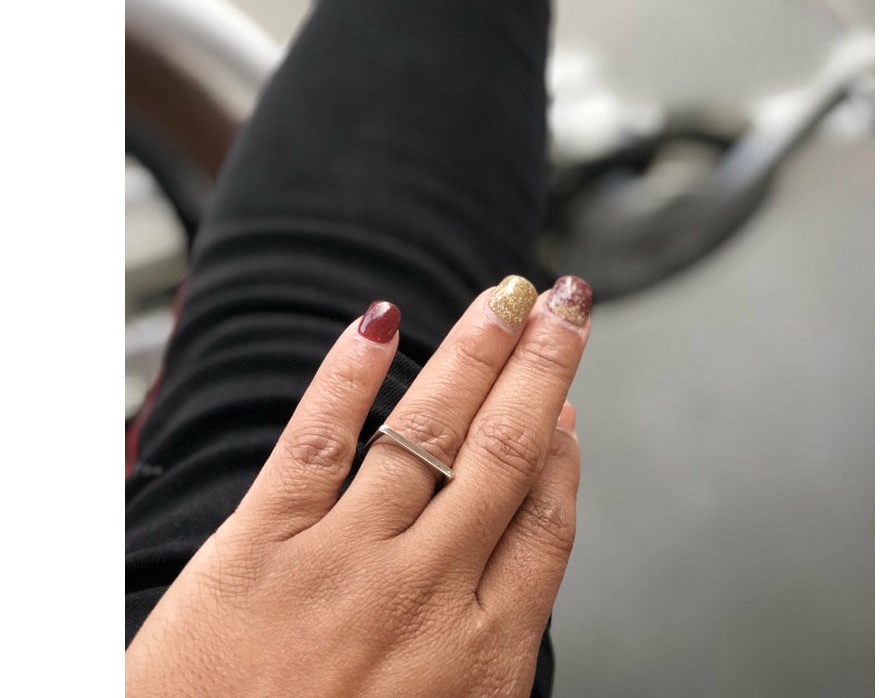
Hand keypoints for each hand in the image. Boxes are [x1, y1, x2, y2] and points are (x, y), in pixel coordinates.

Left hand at [125, 275, 591, 697]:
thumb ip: (488, 652)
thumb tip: (515, 560)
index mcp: (478, 660)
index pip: (545, 522)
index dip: (564, 450)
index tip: (567, 403)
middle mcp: (420, 598)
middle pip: (504, 454)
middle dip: (544, 366)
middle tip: (565, 304)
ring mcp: (341, 566)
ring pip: (428, 431)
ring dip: (474, 351)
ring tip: (504, 296)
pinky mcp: (258, 548)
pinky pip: (316, 441)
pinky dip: (350, 374)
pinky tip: (381, 324)